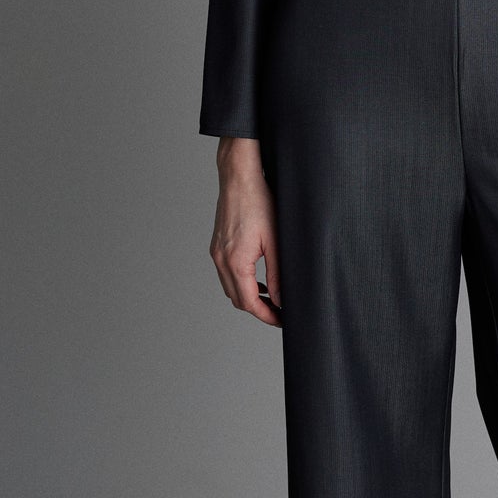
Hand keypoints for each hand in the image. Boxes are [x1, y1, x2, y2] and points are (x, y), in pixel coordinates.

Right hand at [210, 137, 282, 325]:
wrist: (239, 177)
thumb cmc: (259, 202)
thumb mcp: (275, 241)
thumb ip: (277, 274)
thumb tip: (280, 299)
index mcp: (235, 262)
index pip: (248, 302)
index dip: (266, 315)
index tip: (282, 320)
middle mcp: (221, 260)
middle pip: (237, 299)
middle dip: (258, 309)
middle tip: (279, 313)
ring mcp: (216, 253)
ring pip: (230, 288)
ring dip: (249, 297)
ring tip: (271, 299)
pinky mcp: (217, 245)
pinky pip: (227, 274)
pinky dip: (241, 283)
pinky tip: (258, 280)